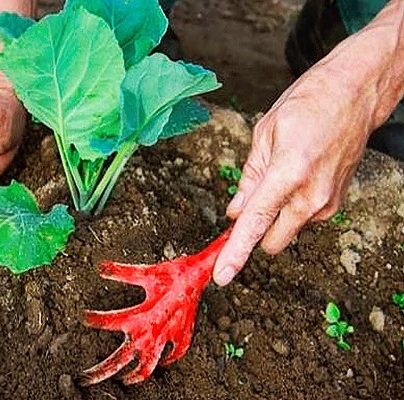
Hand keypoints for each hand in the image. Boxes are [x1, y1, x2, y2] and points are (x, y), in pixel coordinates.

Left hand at [212, 59, 378, 286]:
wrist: (356, 94)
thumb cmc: (309, 104)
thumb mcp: (265, 134)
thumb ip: (249, 180)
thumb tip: (235, 212)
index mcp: (288, 175)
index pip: (255, 224)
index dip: (235, 252)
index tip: (222, 276)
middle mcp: (311, 197)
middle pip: (271, 242)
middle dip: (256, 232)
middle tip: (250, 204)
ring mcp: (327, 203)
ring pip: (287, 231)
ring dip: (276, 216)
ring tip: (282, 173)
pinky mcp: (336, 205)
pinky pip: (302, 219)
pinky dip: (291, 208)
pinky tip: (298, 176)